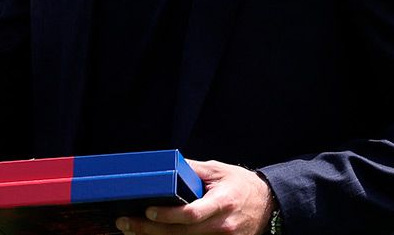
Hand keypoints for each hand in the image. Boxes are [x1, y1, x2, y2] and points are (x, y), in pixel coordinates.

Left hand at [115, 160, 271, 234]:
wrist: (268, 204)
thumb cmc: (240, 184)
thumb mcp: (217, 170)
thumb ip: (191, 170)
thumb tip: (165, 166)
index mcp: (222, 204)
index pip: (192, 214)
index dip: (168, 215)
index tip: (147, 209)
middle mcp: (222, 226)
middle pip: (182, 234)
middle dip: (150, 230)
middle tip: (125, 223)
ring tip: (131, 230)